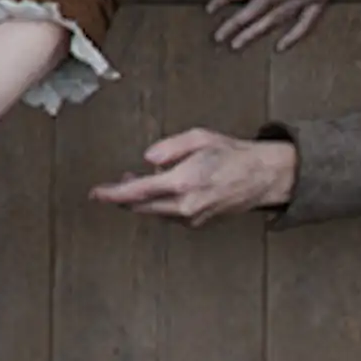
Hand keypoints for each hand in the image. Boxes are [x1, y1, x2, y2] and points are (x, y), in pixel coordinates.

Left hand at [92, 126, 298, 222]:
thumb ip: (169, 147)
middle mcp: (186, 205)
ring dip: (141, 200)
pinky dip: (159, 204)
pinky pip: (169, 216)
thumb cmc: (232, 154)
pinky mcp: (199, 222)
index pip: (137, 192)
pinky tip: (162, 190)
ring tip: (138, 180)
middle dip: (122, 198)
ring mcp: (194, 217)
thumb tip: (147, 160)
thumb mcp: (199, 138)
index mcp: (183, 182)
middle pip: (141, 207)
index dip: (113, 194)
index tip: (96, 193)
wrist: (264, 176)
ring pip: (154, 213)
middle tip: (111, 186)